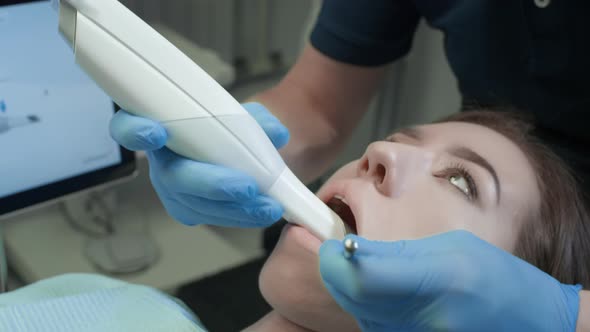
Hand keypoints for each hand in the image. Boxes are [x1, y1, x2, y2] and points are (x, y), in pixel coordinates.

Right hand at [109, 102, 289, 226]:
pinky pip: (211, 217)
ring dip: (234, 208)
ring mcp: (172, 190)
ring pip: (195, 204)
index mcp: (158, 125)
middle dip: (211, 184)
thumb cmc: (226, 125)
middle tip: (247, 187)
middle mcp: (160, 161)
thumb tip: (276, 133)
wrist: (236, 148)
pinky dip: (240, 216)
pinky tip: (264, 213)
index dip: (136, 131)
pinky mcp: (188, 210)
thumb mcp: (241, 114)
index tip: (157, 133)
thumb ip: (257, 119)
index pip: (128, 127)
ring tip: (268, 206)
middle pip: (174, 177)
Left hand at [319, 231, 581, 331]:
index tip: (328, 240)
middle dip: (332, 269)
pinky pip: (370, 323)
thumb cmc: (494, 275)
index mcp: (436, 281)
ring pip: (355, 311)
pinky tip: (370, 286)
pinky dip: (360, 302)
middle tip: (330, 246)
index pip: (362, 277)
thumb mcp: (450, 246)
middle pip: (351, 296)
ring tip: (352, 263)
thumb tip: (350, 247)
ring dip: (344, 285)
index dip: (333, 258)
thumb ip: (396, 251)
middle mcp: (421, 319)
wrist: (528, 321)